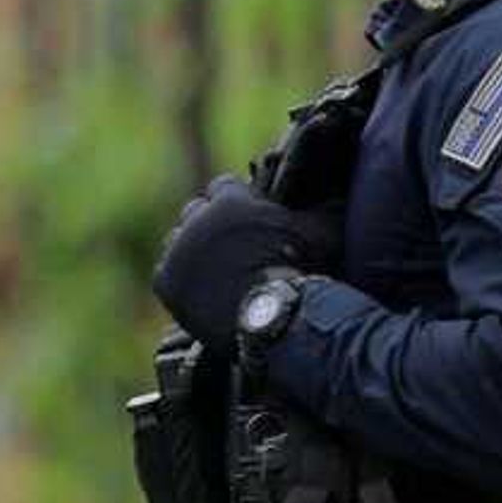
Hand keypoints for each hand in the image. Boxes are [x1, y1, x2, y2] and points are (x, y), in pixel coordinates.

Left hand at [152, 177, 339, 347]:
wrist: (275, 316)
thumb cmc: (302, 270)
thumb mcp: (321, 231)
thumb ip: (322, 206)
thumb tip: (336, 193)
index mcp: (229, 200)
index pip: (224, 186)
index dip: (236, 200)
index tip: (247, 216)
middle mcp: (196, 220)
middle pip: (196, 211)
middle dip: (211, 222)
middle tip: (232, 244)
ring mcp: (177, 251)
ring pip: (178, 241)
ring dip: (193, 250)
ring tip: (218, 269)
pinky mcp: (164, 281)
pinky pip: (166, 272)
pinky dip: (181, 279)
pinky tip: (202, 288)